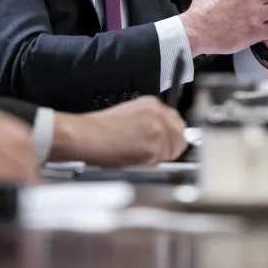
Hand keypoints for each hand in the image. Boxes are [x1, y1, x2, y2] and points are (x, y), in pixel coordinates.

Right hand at [0, 105, 38, 183]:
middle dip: (31, 163)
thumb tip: (23, 149)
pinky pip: (8, 174)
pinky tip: (18, 188)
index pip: (20, 131)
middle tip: (34, 177)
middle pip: (24, 145)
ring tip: (29, 186)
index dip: (30, 150)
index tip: (33, 162)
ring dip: (27, 175)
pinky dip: (16, 182)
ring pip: (20, 160)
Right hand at [50, 97, 186, 166]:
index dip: (171, 135)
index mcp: (152, 103)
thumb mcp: (129, 115)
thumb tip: (162, 136)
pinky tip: (136, 160)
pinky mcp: (154, 148)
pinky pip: (163, 161)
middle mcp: (159, 114)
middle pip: (180, 135)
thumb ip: (150, 122)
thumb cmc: (99, 129)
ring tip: (140, 156)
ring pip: (174, 150)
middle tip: (154, 153)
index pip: (176, 121)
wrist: (86, 136)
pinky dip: (152, 164)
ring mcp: (158, 131)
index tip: (164, 142)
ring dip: (161, 157)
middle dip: (171, 146)